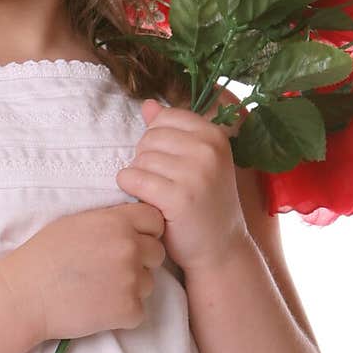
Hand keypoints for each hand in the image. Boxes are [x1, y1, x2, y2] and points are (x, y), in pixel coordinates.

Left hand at [116, 97, 250, 274]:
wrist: (221, 248)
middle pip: (149, 138)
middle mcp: (208, 150)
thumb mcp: (197, 161)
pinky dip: (131, 190)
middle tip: (163, 183)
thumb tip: (148, 104)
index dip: (157, 140)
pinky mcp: (178, 197)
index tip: (169, 163)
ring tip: (158, 195)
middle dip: (146, 160)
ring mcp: (195, 173)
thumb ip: (172, 130)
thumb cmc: (204, 202)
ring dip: (140, 178)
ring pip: (139, 159)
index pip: (164, 118)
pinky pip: (133, 179)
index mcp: (214, 135)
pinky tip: (147, 202)